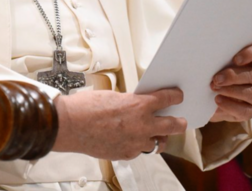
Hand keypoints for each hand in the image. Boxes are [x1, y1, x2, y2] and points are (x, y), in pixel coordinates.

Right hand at [52, 88, 186, 159]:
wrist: (70, 125)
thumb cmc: (85, 108)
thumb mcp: (113, 96)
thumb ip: (129, 102)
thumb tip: (136, 106)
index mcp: (139, 106)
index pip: (167, 99)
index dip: (175, 97)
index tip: (178, 97)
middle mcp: (142, 125)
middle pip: (173, 125)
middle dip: (179, 122)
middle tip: (181, 121)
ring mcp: (135, 142)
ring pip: (157, 143)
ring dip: (157, 137)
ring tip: (154, 134)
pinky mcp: (126, 154)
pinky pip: (139, 151)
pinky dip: (137, 145)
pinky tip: (130, 140)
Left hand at [209, 43, 251, 122]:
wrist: (218, 98)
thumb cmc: (220, 75)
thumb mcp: (220, 66)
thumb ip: (219, 62)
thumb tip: (206, 62)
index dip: (250, 54)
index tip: (235, 59)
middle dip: (233, 77)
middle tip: (216, 79)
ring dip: (231, 91)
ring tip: (215, 89)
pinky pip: (246, 110)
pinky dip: (231, 106)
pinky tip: (218, 100)